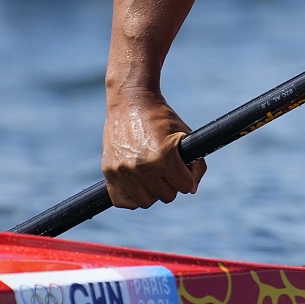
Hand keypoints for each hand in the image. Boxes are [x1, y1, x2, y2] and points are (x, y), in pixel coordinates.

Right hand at [102, 91, 207, 208]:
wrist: (131, 102)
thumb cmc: (161, 118)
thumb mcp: (185, 135)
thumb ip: (196, 162)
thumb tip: (192, 188)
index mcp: (163, 156)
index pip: (185, 186)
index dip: (188, 178)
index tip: (184, 172)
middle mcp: (141, 166)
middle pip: (167, 196)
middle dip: (172, 185)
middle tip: (167, 172)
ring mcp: (122, 170)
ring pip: (146, 202)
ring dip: (153, 193)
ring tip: (153, 178)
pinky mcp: (108, 172)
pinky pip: (122, 201)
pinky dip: (132, 198)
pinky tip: (137, 185)